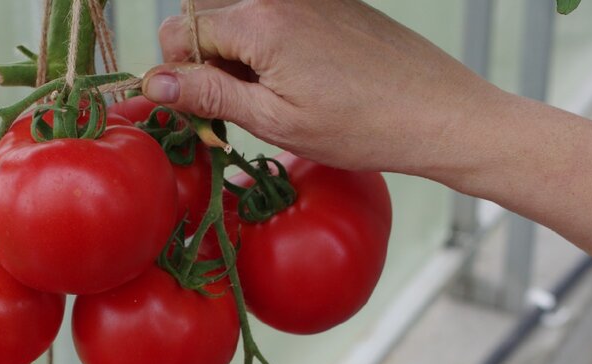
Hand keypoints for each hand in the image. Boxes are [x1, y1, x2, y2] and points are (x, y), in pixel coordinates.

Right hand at [141, 0, 503, 176]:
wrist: (437, 112)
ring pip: (239, 16)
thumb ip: (209, 94)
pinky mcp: (329, 2)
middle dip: (204, 60)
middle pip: (204, 16)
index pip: (179, 31)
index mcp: (258, 20)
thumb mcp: (275, 121)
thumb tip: (154, 80)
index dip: (178, 74)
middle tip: (234, 108)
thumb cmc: (363, 124)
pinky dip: (268, 48)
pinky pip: (274, 15)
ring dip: (236, 55)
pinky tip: (299, 83)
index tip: (198, 110)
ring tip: (269, 98)